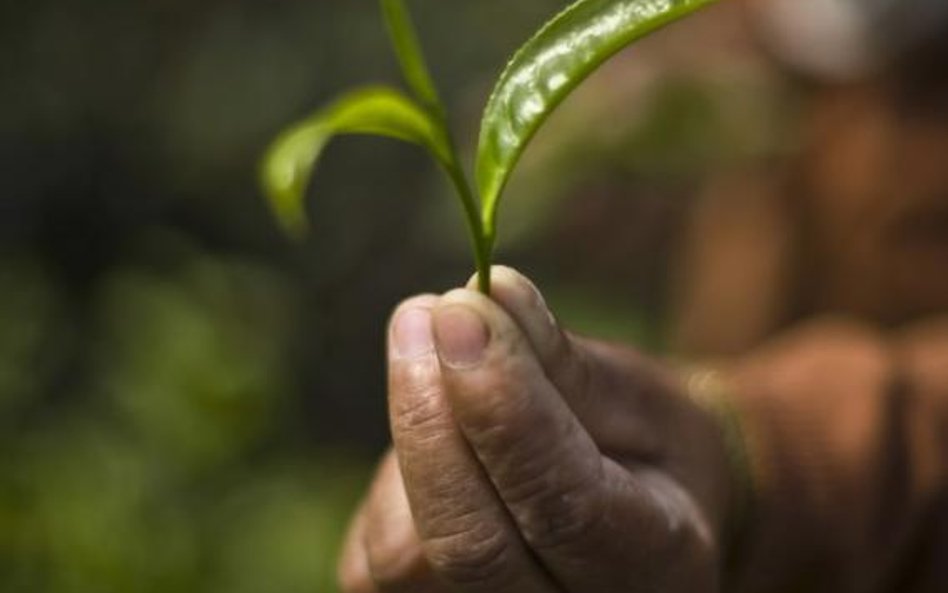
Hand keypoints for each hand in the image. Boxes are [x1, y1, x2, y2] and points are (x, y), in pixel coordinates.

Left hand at [338, 266, 733, 592]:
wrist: (635, 520)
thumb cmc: (645, 449)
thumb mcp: (636, 395)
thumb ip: (562, 359)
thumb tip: (486, 292)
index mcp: (658, 565)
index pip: (568, 505)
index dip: (506, 409)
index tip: (462, 314)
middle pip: (470, 546)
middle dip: (431, 419)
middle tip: (421, 315)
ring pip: (406, 554)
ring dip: (415, 442)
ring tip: (451, 381)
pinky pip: (376, 549)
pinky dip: (397, 476)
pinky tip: (438, 441)